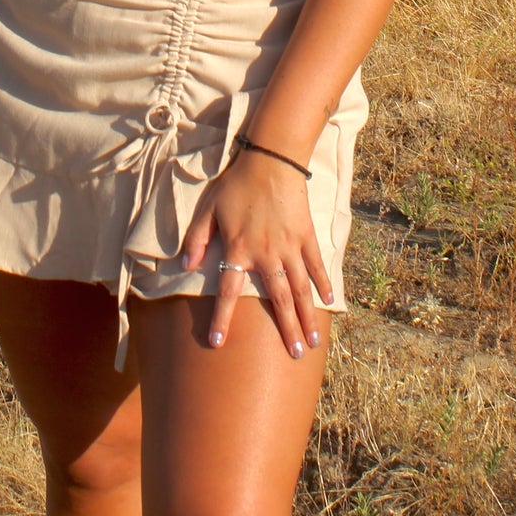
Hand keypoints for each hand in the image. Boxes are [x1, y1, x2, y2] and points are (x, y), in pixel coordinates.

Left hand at [181, 150, 332, 357]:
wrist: (270, 161)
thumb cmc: (236, 184)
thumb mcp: (208, 209)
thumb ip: (196, 239)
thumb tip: (185, 266)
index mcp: (239, 249)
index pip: (228, 291)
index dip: (221, 318)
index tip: (217, 343)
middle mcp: (266, 254)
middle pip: (277, 300)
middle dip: (285, 330)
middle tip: (294, 355)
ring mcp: (289, 246)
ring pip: (300, 289)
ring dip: (307, 316)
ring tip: (313, 341)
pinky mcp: (306, 235)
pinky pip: (316, 264)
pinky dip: (323, 282)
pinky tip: (330, 301)